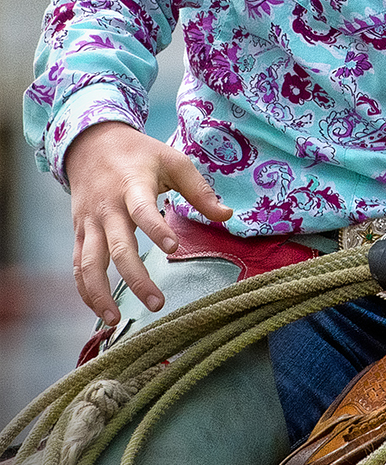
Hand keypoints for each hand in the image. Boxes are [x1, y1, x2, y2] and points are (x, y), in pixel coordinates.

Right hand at [65, 121, 233, 324]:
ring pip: (89, 263)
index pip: (143, 210)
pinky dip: (84, 290)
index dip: (156, 229)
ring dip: (100, 294)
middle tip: (157, 303)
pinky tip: (99, 310)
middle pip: (117, 247)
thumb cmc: (140, 154)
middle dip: (135, 277)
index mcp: (132, 187)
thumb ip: (199, 190)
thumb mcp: (173, 161)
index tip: (173, 249)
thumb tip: (227, 216)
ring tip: (117, 320)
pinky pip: (78, 265)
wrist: (91, 144)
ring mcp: (89, 223)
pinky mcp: (79, 233)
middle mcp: (107, 208)